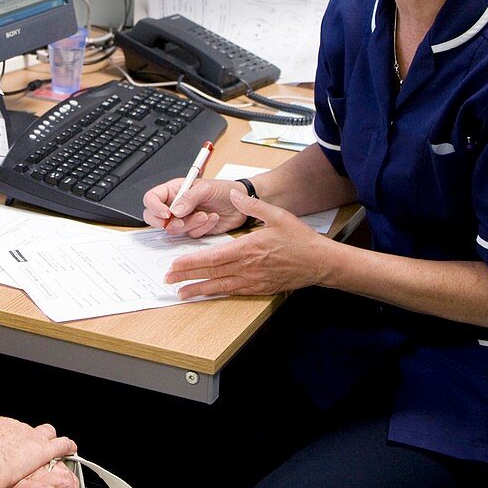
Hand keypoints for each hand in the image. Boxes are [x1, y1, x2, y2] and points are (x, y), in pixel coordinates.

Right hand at [0, 417, 75, 487]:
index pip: (3, 427)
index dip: (6, 437)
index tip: (5, 445)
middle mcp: (12, 427)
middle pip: (24, 429)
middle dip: (26, 438)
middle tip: (24, 450)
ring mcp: (28, 436)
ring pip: (45, 431)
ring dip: (49, 438)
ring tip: (51, 442)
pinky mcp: (42, 450)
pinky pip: (61, 444)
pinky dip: (67, 446)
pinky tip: (70, 448)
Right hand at [142, 178, 247, 235]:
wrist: (241, 204)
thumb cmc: (224, 190)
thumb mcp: (207, 188)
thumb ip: (189, 197)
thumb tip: (175, 210)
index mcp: (174, 190)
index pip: (152, 198)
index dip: (154, 207)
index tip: (166, 214)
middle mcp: (175, 205)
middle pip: (154, 217)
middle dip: (166, 223)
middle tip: (180, 222)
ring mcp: (183, 218)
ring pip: (173, 229)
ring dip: (190, 224)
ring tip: (205, 215)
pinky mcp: (193, 229)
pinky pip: (189, 235)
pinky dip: (201, 229)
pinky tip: (212, 219)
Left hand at [164, 190, 330, 297]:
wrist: (320, 262)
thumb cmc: (300, 239)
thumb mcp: (277, 215)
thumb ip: (253, 205)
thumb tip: (235, 194)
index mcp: (248, 249)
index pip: (213, 257)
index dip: (191, 263)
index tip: (175, 265)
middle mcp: (247, 267)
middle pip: (211, 273)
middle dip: (187, 277)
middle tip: (168, 280)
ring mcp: (253, 280)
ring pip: (219, 286)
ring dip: (198, 289)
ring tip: (181, 293)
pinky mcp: (259, 288)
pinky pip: (233, 292)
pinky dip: (217, 293)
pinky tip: (206, 294)